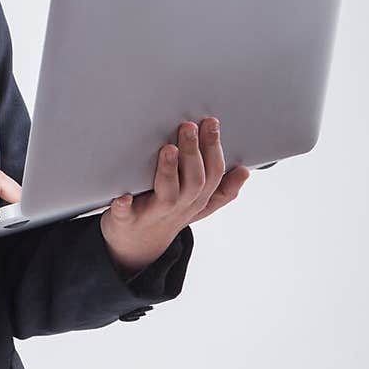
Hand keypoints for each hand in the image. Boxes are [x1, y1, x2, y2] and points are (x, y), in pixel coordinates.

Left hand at [99, 117, 249, 278]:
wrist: (136, 245)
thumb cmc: (168, 214)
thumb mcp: (199, 206)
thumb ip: (222, 190)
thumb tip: (245, 171)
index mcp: (196, 199)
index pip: (213, 173)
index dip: (214, 148)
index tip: (211, 123)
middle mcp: (179, 206)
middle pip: (194, 181)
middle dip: (193, 153)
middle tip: (188, 127)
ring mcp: (153, 214)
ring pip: (168, 194)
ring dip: (169, 171)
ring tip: (168, 149)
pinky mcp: (127, 220)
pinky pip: (126, 214)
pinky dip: (124, 206)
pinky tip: (123, 196)